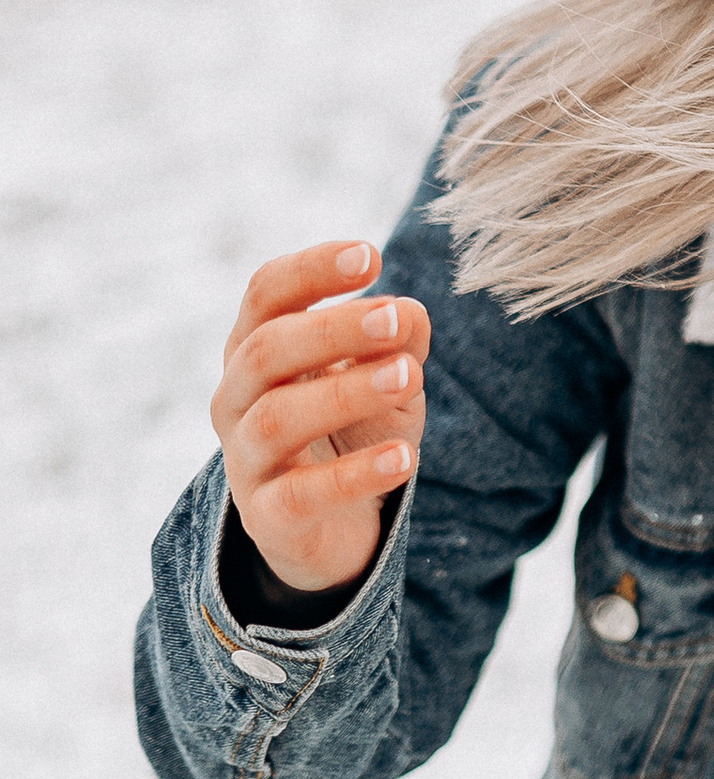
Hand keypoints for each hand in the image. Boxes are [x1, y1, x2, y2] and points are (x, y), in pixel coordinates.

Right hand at [210, 239, 429, 595]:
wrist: (335, 523)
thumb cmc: (355, 427)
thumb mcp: (385, 372)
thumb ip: (397, 339)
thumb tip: (409, 314)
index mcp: (259, 347)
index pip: (266, 293)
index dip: (312, 270)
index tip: (371, 255)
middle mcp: (238, 397)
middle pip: (266, 349)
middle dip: (332, 328)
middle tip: (395, 318)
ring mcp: (246, 459)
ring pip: (276, 418)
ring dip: (345, 392)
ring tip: (408, 377)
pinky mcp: (267, 518)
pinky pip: (300, 495)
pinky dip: (353, 475)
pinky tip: (404, 458)